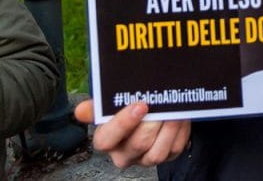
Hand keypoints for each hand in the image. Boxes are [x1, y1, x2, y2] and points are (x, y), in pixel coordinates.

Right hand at [73, 99, 190, 167]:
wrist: (151, 109)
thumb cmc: (126, 107)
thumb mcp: (112, 104)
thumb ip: (98, 107)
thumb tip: (81, 111)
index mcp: (106, 140)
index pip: (107, 140)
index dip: (123, 123)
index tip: (140, 105)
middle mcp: (124, 154)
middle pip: (137, 144)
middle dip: (151, 124)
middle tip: (161, 106)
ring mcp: (145, 158)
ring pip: (157, 153)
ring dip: (168, 129)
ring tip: (173, 111)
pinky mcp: (166, 156)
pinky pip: (174, 148)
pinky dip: (180, 131)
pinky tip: (180, 116)